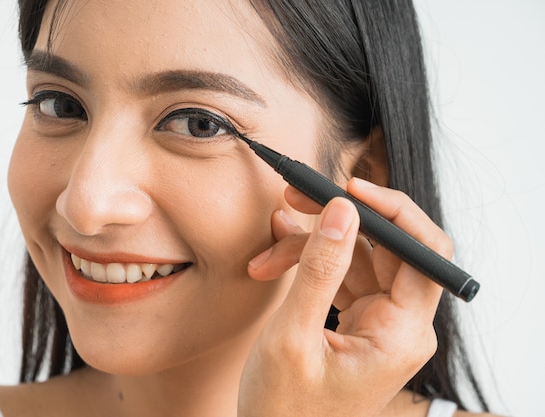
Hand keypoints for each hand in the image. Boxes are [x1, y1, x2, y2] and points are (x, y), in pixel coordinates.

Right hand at [238, 178, 447, 416]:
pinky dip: (310, 264)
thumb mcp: (293, 336)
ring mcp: (381, 323)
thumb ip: (320, 270)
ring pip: (357, 257)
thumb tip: (343, 212)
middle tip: (297, 199)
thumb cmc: (284, 408)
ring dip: (312, 246)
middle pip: (386, 247)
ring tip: (269, 251)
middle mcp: (401, 325)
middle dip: (339, 220)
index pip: (424, 252)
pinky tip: (276, 260)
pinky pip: (342, 276)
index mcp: (402, 334)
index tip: (348, 188)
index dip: (393, 210)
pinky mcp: (361, 322)